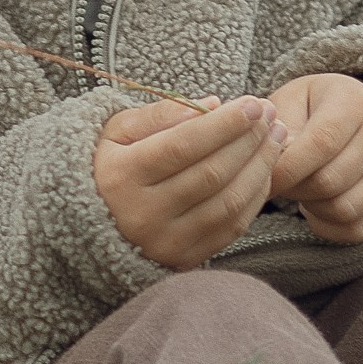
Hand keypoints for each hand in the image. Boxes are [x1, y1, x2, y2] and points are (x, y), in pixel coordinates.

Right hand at [92, 96, 286, 269]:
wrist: (87, 227)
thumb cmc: (107, 168)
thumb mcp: (117, 132)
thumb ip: (160, 114)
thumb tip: (212, 104)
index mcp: (121, 178)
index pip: (182, 146)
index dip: (222, 124)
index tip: (251, 104)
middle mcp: (142, 214)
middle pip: (211, 174)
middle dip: (248, 140)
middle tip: (270, 114)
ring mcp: (164, 242)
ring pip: (227, 202)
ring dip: (259, 166)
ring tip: (275, 137)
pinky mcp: (183, 260)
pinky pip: (231, 227)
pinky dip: (254, 196)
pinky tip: (263, 170)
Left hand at [266, 73, 362, 243]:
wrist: (354, 113)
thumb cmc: (312, 108)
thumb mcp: (291, 102)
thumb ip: (279, 130)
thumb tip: (275, 167)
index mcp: (356, 103)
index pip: (319, 145)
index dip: (285, 169)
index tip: (262, 178)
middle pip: (329, 182)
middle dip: (294, 189)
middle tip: (280, 183)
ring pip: (343, 210)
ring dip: (311, 208)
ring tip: (301, 190)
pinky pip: (358, 230)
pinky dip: (328, 227)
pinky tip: (316, 209)